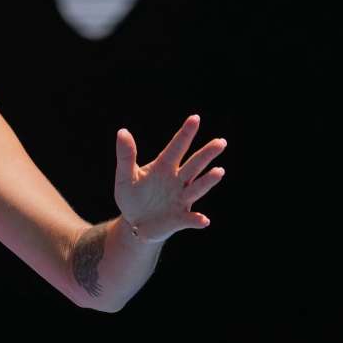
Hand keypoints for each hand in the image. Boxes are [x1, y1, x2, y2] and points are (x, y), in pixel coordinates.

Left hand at [114, 114, 226, 243]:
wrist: (135, 223)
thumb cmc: (132, 197)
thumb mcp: (125, 177)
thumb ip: (126, 156)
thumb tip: (122, 131)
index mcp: (164, 167)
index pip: (176, 148)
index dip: (185, 134)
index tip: (194, 118)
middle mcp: (177, 181)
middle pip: (194, 165)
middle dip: (206, 154)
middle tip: (220, 142)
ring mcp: (181, 199)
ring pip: (197, 188)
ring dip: (208, 180)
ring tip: (219, 171)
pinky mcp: (180, 218)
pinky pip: (190, 219)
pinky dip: (197, 219)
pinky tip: (203, 220)